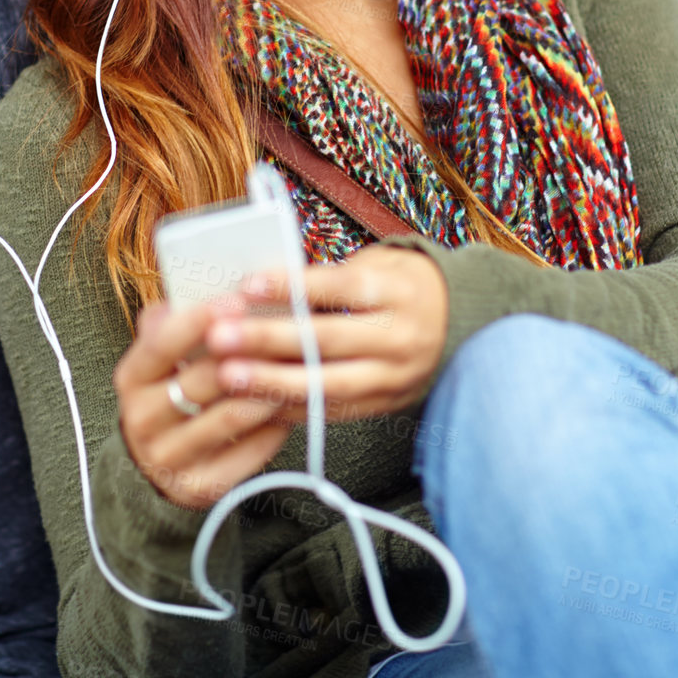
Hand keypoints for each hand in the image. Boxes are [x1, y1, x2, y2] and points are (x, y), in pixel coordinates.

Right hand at [114, 301, 291, 509]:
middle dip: (246, 355)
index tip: (237, 299)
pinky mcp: (196, 488)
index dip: (198, 321)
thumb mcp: (159, 359)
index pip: (161, 345)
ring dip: (266, 390)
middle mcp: (141, 419)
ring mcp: (167, 458)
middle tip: (286, 333)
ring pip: (227, 418)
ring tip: (298, 368)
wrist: (154, 467)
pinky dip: (270, 430)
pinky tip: (289, 408)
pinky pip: (244, 455)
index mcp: (131, 378)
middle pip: (200, 382)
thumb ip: (172, 323)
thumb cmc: (169, 394)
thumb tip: (195, 289)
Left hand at [205, 245, 448, 424]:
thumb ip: (327, 279)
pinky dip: (291, 407)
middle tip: (221, 337)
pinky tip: (254, 402)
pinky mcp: (384, 405)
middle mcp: (400, 337)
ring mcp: (394, 377)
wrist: (457, 322)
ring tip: (228, 376)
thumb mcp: (376, 265)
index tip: (248, 285)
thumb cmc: (400, 285)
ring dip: (272, 382)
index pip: (340, 287)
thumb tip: (260, 288)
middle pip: (329, 340)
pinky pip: (332, 411)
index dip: (293, 287)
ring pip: (328, 385)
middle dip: (269, 340)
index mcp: (397, 292)